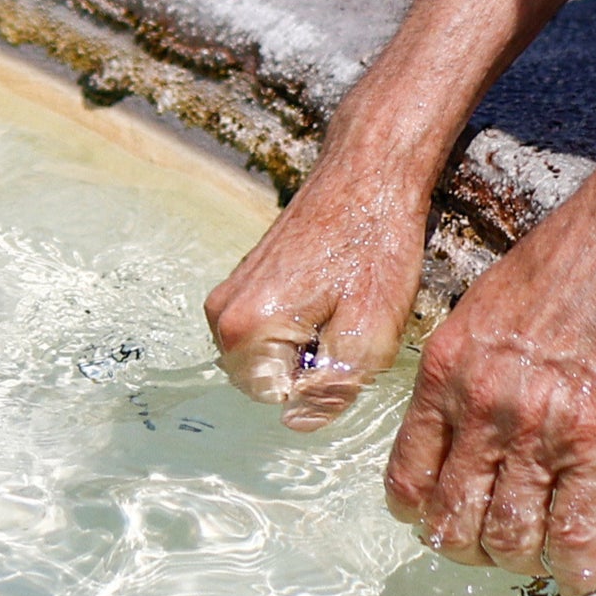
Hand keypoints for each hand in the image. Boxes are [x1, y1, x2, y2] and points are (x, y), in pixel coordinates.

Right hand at [204, 149, 441, 431]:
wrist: (368, 172)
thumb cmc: (374, 245)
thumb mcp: (371, 332)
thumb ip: (332, 388)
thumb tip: (299, 422)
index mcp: (247, 330)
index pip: (282, 400)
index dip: (327, 379)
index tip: (350, 335)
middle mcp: (222, 314)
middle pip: (272, 379)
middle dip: (314, 363)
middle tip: (349, 316)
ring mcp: (229, 293)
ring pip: (274, 354)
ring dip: (311, 341)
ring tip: (344, 298)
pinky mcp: (244, 279)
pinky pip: (273, 326)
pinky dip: (305, 318)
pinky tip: (334, 287)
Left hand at [385, 156, 595, 595]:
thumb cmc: (564, 262)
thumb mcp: (483, 309)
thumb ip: (465, 371)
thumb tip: (462, 422)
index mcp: (444, 375)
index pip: (406, 480)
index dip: (420, 514)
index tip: (439, 517)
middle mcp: (480, 411)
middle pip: (450, 521)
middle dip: (466, 546)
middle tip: (490, 542)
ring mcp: (537, 434)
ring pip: (507, 537)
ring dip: (518, 557)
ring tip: (535, 550)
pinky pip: (574, 534)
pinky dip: (573, 567)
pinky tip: (578, 572)